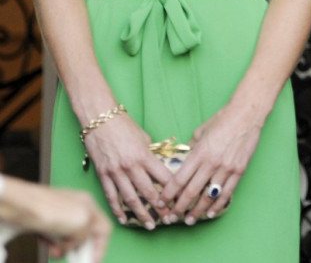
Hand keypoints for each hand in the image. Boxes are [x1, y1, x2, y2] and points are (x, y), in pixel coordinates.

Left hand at [0, 177, 110, 262]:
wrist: (23, 207)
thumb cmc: (50, 209)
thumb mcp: (82, 223)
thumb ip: (88, 234)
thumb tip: (81, 242)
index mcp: (90, 205)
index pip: (104, 228)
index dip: (101, 247)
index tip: (93, 261)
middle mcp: (77, 208)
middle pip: (86, 234)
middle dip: (81, 249)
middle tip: (76, 260)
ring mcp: (61, 214)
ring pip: (69, 237)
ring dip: (65, 249)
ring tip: (58, 253)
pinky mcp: (46, 220)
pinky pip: (55, 237)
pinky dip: (54, 244)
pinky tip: (50, 246)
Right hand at [82, 113, 174, 228]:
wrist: (99, 119)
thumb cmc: (123, 125)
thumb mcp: (143, 136)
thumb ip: (150, 153)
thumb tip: (156, 164)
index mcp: (144, 155)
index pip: (162, 176)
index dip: (171, 189)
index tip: (178, 198)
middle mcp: (131, 166)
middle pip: (148, 191)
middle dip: (159, 207)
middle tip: (168, 218)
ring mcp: (116, 172)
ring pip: (130, 198)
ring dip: (141, 213)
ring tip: (150, 224)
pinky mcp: (103, 175)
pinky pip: (111, 196)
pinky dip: (117, 209)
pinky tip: (123, 219)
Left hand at [159, 102, 263, 224]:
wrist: (247, 114)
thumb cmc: (223, 119)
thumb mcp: (201, 131)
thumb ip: (192, 147)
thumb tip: (185, 158)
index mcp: (199, 153)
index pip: (179, 179)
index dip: (168, 194)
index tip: (161, 202)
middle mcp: (211, 163)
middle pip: (191, 192)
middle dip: (179, 207)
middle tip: (171, 218)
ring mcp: (226, 168)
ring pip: (208, 196)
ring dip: (197, 211)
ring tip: (189, 220)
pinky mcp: (239, 171)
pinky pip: (226, 193)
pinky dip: (217, 205)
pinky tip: (210, 212)